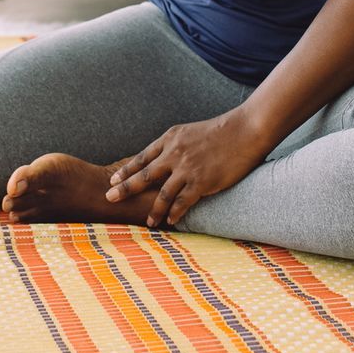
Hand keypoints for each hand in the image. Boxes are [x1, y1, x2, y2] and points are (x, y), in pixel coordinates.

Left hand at [105, 108, 271, 227]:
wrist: (244, 130)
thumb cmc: (220, 131)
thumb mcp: (189, 132)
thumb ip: (175, 145)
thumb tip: (164, 157)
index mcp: (170, 139)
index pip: (142, 157)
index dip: (127, 170)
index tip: (113, 179)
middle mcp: (174, 153)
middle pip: (144, 175)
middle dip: (125, 188)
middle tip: (109, 198)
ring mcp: (187, 168)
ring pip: (162, 193)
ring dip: (153, 209)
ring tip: (148, 221)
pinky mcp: (202, 181)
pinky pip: (184, 201)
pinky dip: (175, 212)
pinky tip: (170, 221)